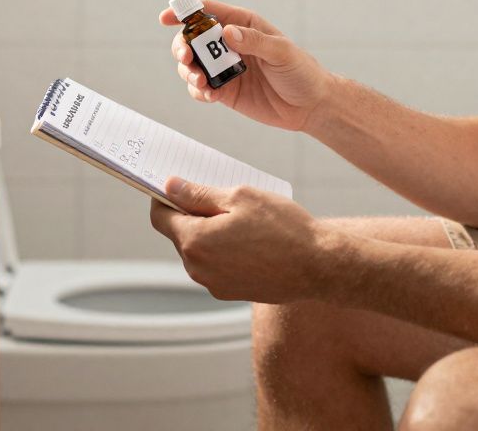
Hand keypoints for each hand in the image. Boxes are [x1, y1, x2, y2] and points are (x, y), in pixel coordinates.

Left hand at [150, 177, 330, 303]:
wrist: (317, 266)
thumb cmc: (283, 228)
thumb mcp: (240, 197)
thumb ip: (199, 194)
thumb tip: (170, 187)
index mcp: (194, 240)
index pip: (159, 216)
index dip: (164, 198)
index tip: (177, 186)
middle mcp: (197, 267)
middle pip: (179, 234)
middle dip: (192, 215)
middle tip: (222, 198)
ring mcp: (212, 283)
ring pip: (198, 250)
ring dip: (209, 234)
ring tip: (242, 220)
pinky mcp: (228, 292)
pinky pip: (214, 266)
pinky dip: (223, 251)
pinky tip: (250, 241)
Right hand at [160, 0, 331, 131]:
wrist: (310, 106)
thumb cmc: (301, 71)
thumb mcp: (282, 52)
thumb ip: (254, 41)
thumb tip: (227, 33)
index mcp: (243, 25)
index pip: (208, 12)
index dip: (185, 11)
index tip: (167, 17)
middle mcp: (229, 44)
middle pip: (192, 39)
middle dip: (182, 47)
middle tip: (186, 58)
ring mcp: (225, 68)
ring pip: (192, 65)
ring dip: (189, 72)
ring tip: (201, 81)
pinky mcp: (225, 90)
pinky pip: (201, 88)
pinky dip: (199, 91)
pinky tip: (210, 95)